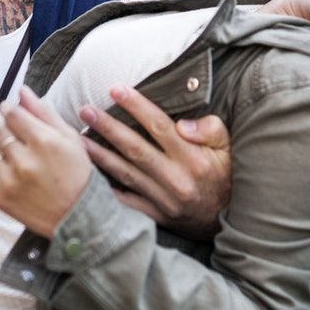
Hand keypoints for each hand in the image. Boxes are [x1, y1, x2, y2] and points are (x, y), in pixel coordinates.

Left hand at [0, 88, 91, 238]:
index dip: (11, 110)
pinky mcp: (1, 199)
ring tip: (16, 160)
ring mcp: (10, 180)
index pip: (11, 113)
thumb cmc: (78, 174)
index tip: (14, 114)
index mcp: (43, 140)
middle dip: (9, 133)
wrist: (80, 215)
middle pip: (0, 131)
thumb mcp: (70, 139)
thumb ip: (44, 112)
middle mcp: (24, 159)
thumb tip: (22, 91)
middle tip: (23, 143)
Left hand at [79, 85, 231, 239]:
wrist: (230, 220)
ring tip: (79, 139)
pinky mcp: (156, 215)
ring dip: (100, 155)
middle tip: (85, 110)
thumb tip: (183, 124)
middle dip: (108, 127)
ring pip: (125, 173)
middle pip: (135, 148)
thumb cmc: (227, 175)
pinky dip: (106, 189)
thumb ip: (210, 129)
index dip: (136, 106)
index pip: (160, 126)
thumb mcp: (229, 147)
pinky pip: (127, 201)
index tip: (115, 89)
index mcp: (194, 158)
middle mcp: (176, 179)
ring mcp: (164, 199)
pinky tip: (87, 176)